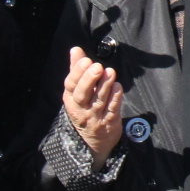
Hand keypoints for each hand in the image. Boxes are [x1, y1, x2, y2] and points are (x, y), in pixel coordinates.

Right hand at [62, 46, 124, 162]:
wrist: (93, 141)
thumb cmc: (85, 108)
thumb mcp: (77, 91)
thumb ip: (77, 69)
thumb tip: (75, 49)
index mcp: (71, 98)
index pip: (71, 85)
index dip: (78, 73)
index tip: (86, 60)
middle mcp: (81, 108)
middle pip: (83, 94)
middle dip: (89, 79)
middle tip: (98, 66)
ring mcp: (94, 117)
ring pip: (99, 100)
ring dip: (105, 85)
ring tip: (110, 72)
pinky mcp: (109, 122)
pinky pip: (112, 109)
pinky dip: (115, 98)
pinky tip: (118, 87)